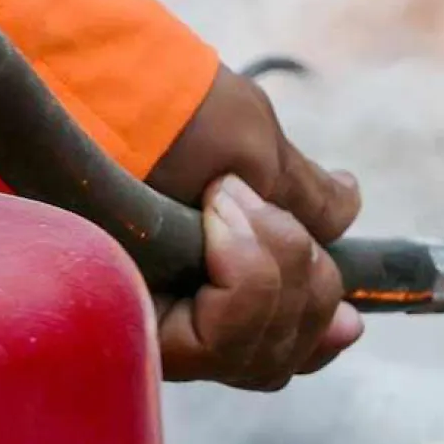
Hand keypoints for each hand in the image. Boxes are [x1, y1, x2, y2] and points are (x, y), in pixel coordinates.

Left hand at [147, 66, 363, 388]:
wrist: (93, 86)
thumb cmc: (169, 109)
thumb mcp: (258, 146)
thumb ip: (304, 196)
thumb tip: (349, 209)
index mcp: (222, 278)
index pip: (287, 344)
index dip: (318, 332)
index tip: (346, 316)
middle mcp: (192, 315)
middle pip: (284, 357)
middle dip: (303, 282)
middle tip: (261, 210)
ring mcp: (169, 326)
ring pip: (264, 355)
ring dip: (273, 267)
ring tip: (225, 200)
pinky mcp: (143, 331)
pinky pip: (225, 344)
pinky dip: (245, 278)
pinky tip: (215, 225)